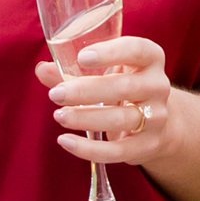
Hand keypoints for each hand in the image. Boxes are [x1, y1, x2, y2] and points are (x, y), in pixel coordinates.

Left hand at [38, 32, 176, 171]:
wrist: (156, 123)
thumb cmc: (121, 87)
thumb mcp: (104, 72)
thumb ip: (73, 71)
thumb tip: (42, 70)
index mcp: (149, 59)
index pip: (137, 50)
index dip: (111, 53)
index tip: (83, 57)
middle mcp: (158, 86)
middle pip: (124, 87)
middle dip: (86, 91)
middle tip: (56, 94)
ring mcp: (156, 117)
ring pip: (121, 119)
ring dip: (85, 118)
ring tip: (59, 116)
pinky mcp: (148, 145)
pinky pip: (118, 150)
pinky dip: (89, 149)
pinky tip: (65, 141)